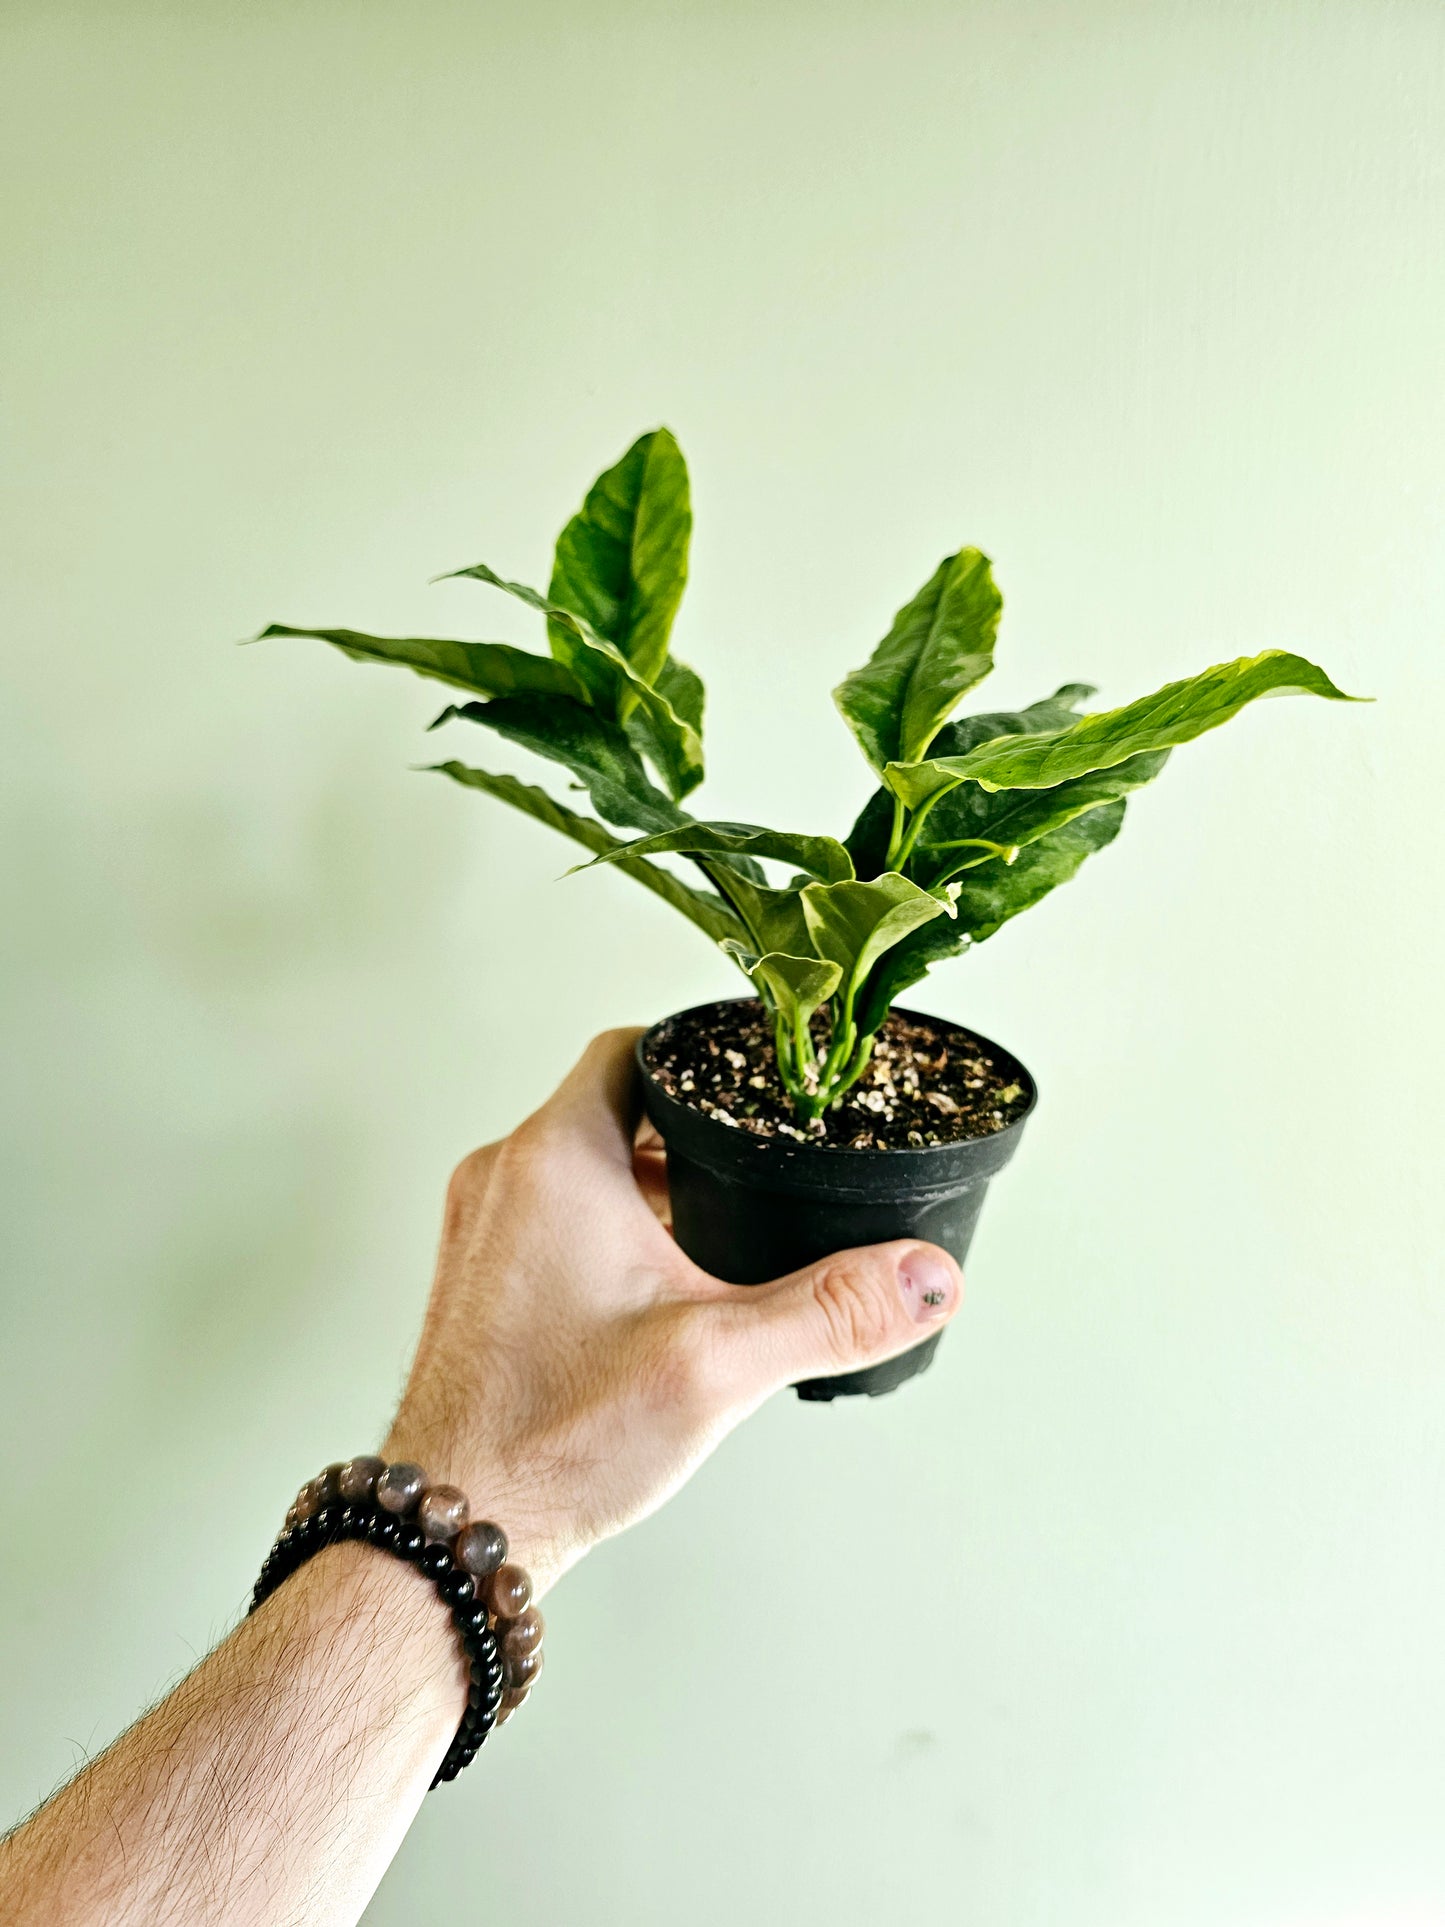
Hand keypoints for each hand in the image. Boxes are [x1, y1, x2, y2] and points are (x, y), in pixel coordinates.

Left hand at [383, 1027, 963, 1592]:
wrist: (455, 1522)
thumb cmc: (553, 1439)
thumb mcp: (718, 1364)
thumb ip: (831, 1311)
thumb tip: (926, 1277)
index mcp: (556, 1159)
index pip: (634, 1047)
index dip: (704, 1051)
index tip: (759, 1076)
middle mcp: (506, 1176)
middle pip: (614, 1104)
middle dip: (692, 1128)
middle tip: (760, 1159)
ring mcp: (483, 1227)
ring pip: (583, 1162)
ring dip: (650, 1180)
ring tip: (721, 1226)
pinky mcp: (480, 1278)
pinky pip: (554, 1213)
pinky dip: (610, 1224)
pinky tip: (662, 1285)